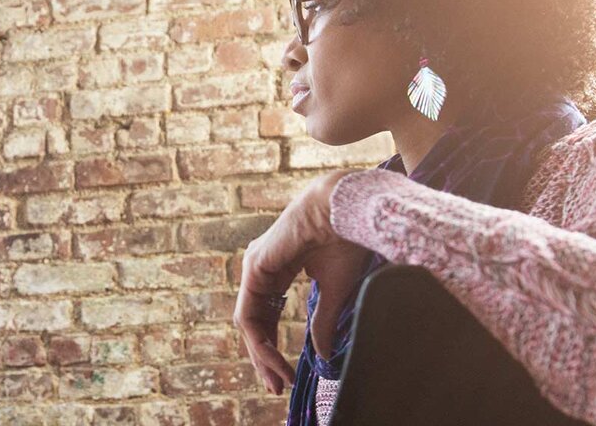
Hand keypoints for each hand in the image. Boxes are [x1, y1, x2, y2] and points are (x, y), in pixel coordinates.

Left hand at [234, 170, 369, 393]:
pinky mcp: (254, 268)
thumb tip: (321, 355)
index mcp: (277, 272)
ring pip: (248, 323)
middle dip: (264, 358)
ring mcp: (254, 268)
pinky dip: (260, 340)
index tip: (287, 375)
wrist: (347, 209)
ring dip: (261, 355)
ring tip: (277, 379)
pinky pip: (249, 314)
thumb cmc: (346, 241)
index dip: (274, 347)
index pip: (267, 317)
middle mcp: (261, 271)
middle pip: (255, 324)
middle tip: (276, 386)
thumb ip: (321, 322)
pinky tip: (273, 358)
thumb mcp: (334, 292)